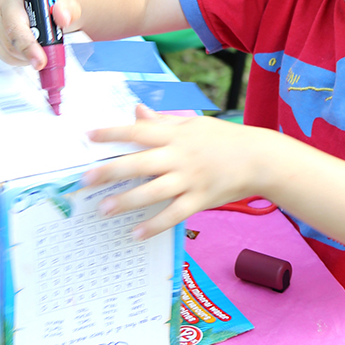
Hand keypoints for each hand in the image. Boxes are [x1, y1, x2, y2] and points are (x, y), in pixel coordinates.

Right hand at [0, 0, 79, 69]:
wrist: (48, 4)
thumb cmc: (53, 3)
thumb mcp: (67, 2)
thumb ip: (68, 8)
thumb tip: (62, 17)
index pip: (14, 26)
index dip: (28, 46)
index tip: (41, 60)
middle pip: (11, 44)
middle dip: (33, 52)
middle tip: (50, 49)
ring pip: (8, 54)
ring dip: (27, 57)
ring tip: (41, 43)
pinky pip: (6, 57)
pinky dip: (22, 59)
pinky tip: (31, 48)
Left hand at [84, 107, 273, 236]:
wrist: (260, 158)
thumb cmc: (224, 139)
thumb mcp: (193, 124)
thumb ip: (163, 121)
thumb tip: (137, 111)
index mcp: (176, 135)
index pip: (138, 131)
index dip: (112, 133)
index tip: (87, 135)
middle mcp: (180, 156)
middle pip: (139, 163)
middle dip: (110, 171)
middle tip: (84, 180)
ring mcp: (190, 179)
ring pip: (153, 191)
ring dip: (126, 201)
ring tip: (103, 209)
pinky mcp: (200, 199)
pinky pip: (174, 215)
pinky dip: (155, 225)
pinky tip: (136, 233)